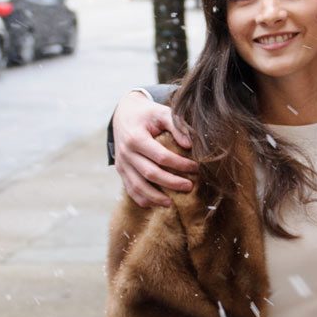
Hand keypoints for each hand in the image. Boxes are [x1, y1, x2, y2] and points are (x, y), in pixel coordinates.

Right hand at [113, 92, 197, 206]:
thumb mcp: (161, 112)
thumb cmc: (147, 114)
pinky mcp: (121, 170)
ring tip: (172, 203)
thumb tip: (190, 145)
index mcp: (136, 137)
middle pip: (151, 174)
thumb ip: (177, 125)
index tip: (195, 167)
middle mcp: (126, 153)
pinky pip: (130, 189)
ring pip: (138, 186)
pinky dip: (142, 199)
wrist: (123, 114)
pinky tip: (156, 203)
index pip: (161, 156)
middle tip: (189, 186)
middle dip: (172, 183)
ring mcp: (122, 163)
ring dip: (155, 197)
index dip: (180, 164)